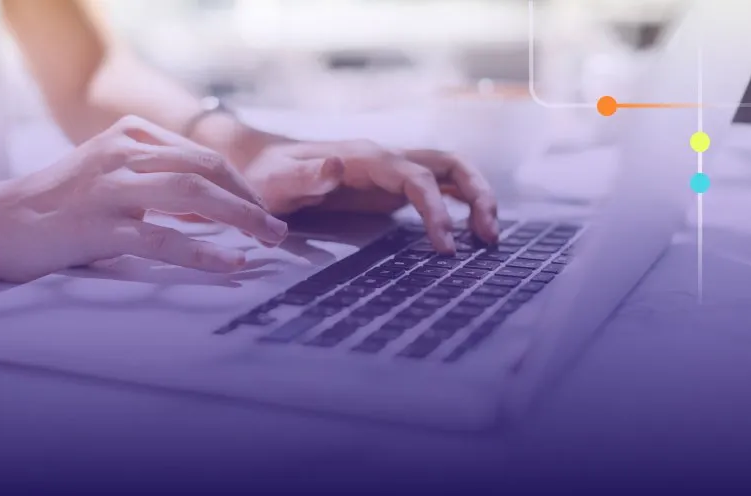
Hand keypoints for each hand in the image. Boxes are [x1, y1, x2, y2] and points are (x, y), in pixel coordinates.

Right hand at [0, 117, 288, 281]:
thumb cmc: (63, 202)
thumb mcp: (113, 172)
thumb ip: (160, 176)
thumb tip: (219, 204)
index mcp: (131, 134)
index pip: (204, 156)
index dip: (242, 186)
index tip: (262, 212)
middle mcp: (123, 153)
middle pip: (208, 170)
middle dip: (251, 200)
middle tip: (278, 229)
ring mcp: (111, 188)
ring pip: (194, 196)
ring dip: (241, 219)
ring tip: (270, 241)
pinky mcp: (99, 226)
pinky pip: (164, 238)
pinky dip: (205, 253)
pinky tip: (232, 264)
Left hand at [243, 140, 498, 252]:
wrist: (260, 165)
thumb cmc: (267, 177)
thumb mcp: (277, 181)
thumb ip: (306, 177)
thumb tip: (337, 167)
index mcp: (366, 158)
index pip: (417, 177)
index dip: (436, 209)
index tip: (445, 246)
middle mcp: (387, 159)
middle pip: (450, 164)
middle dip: (477, 195)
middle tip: (489, 238)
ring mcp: (393, 171)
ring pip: (451, 173)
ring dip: (476, 198)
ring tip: (489, 239)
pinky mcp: (392, 187)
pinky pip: (437, 189)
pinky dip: (460, 205)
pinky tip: (468, 233)